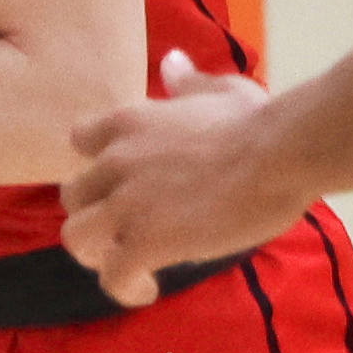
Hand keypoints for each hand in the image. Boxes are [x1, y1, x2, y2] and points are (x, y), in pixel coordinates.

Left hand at [59, 51, 298, 305]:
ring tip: (128, 265)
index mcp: (130, 121)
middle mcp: (116, 161)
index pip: (79, 139)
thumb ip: (188, 83)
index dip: (95, 164)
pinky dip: (124, 287)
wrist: (279, 155)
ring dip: (97, 253)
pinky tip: (146, 289)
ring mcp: (127, 204)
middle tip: (125, 230)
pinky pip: (112, 276)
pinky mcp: (145, 242)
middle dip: (95, 214)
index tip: (118, 179)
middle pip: (73, 195)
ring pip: (76, 237)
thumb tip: (171, 62)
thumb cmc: (258, 122)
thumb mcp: (219, 90)